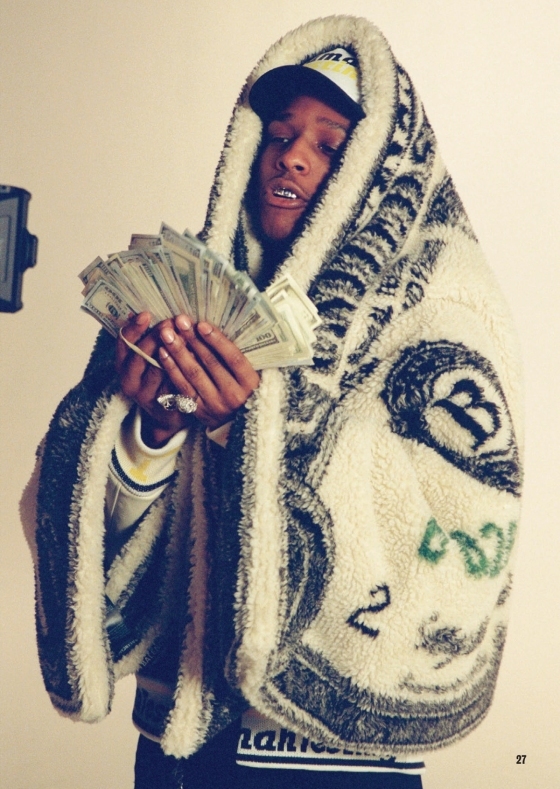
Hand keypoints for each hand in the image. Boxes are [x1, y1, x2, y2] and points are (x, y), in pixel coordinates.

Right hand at [116, 312, 191, 446]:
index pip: (124, 344)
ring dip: (173, 353)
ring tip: (185, 336)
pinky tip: (197, 359)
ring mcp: (146, 396)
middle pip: (139, 357)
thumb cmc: (160, 376)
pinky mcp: (163, 407)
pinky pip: (174, 387)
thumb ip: (149, 337)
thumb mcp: (149, 357)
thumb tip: (147, 311)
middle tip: (170, 323)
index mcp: (123, 365)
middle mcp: (130, 381)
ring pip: (157, 371)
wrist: (169, 413)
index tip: (146, 314)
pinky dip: (184, 372)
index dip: (134, 328)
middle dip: (155, 337)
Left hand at [157, 314, 259, 430]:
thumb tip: (206, 329)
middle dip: (193, 340)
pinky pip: (182, 387)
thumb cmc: (243, 390)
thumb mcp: (247, 374)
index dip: (217, 341)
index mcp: (250, 383)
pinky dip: (172, 369)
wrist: (240, 424)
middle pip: (210, 363)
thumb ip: (232, 356)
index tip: (201, 324)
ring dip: (178, 352)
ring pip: (194, 375)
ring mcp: (215, 404)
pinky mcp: (199, 411)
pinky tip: (163, 354)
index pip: (233, 358)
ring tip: (166, 334)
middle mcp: (234, 395)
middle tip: (179, 322)